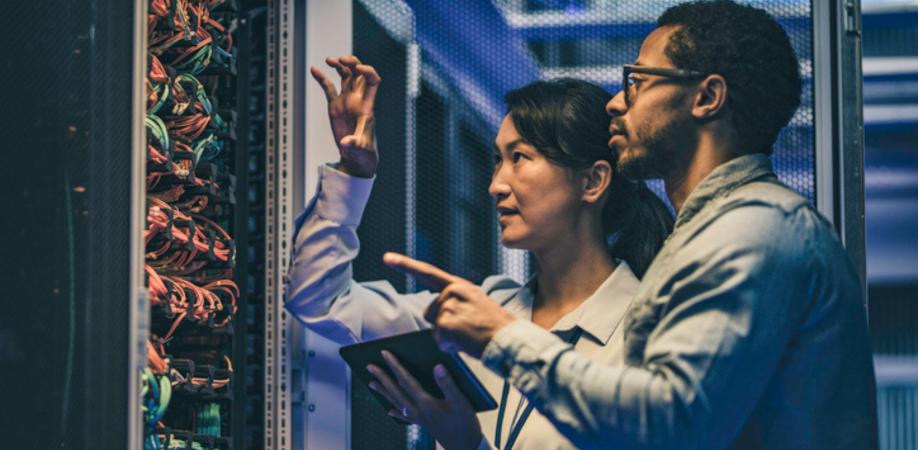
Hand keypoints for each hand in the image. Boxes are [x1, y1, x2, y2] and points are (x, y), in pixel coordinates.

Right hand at [310, 55, 379, 177]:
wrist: (357, 157)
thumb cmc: (364, 153)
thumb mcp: (360, 149)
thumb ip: (354, 145)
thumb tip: (345, 144)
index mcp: (367, 105)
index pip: (373, 81)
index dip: (368, 72)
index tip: (358, 68)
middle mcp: (358, 99)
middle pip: (359, 73)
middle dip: (352, 63)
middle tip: (341, 59)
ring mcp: (346, 101)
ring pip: (345, 76)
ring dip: (339, 65)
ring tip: (329, 60)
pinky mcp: (335, 106)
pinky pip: (328, 88)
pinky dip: (322, 78)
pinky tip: (314, 70)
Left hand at [367, 351, 483, 449]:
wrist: (465, 447)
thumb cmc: (464, 424)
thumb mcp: (460, 401)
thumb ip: (447, 383)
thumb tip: (436, 366)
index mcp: (425, 402)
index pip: (406, 380)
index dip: (395, 366)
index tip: (384, 353)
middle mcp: (418, 410)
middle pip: (396, 391)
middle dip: (382, 377)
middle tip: (369, 366)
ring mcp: (419, 418)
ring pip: (397, 402)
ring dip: (384, 392)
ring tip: (372, 384)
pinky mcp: (423, 424)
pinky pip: (405, 416)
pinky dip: (396, 412)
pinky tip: (390, 411)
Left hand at [382, 252, 516, 357]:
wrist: (509, 339)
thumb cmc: (496, 327)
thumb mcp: (476, 303)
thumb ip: (456, 302)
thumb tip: (436, 314)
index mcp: (460, 285)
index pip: (428, 272)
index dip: (405, 265)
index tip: (387, 258)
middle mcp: (452, 292)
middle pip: (430, 312)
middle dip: (442, 325)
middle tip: (467, 329)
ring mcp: (448, 307)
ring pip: (435, 328)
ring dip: (448, 337)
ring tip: (469, 335)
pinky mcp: (446, 325)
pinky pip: (439, 341)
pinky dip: (450, 347)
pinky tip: (466, 343)